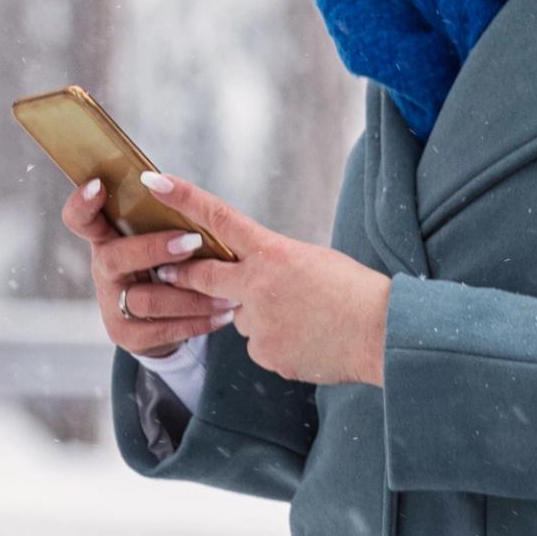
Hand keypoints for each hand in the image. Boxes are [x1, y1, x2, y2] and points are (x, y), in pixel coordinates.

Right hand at [65, 177, 236, 359]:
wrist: (160, 323)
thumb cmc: (164, 266)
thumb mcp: (158, 240)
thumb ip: (163, 221)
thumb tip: (189, 194)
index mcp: (107, 239)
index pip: (80, 219)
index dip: (83, 204)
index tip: (99, 186)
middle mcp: (103, 270)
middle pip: (115, 257)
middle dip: (154, 248)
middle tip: (193, 241)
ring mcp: (111, 305)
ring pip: (146, 300)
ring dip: (191, 296)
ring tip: (227, 293)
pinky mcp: (127, 335)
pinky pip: (164, 330)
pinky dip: (198, 322)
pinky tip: (222, 316)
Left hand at [151, 173, 389, 387]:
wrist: (381, 334)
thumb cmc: (355, 290)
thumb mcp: (312, 260)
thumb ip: (273, 265)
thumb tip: (252, 281)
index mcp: (272, 252)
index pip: (219, 218)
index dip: (184, 198)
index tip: (154, 181)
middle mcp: (257, 286)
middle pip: (203, 277)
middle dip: (183, 275)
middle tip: (167, 271)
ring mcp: (258, 323)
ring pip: (241, 318)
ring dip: (261, 317)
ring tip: (304, 318)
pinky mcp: (265, 354)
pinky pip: (261, 346)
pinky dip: (278, 343)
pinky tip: (307, 341)